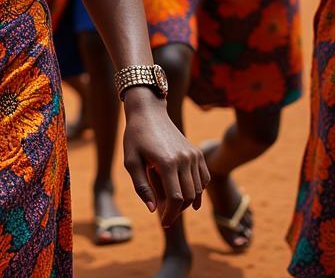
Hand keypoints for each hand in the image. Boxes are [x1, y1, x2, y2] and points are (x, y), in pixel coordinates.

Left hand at [121, 90, 209, 227]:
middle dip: (177, 210)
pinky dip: (198, 191)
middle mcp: (184, 159)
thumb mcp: (130, 161)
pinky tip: (188, 196)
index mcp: (167, 162)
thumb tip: (154, 210)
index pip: (175, 199)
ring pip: (197, 190)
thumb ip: (141, 186)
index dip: (170, 214)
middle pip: (188, 197)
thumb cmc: (135, 137)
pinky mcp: (197, 153)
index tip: (163, 222)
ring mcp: (193, 155)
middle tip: (164, 213)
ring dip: (187, 201)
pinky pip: (203, 179)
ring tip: (171, 201)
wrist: (148, 113)